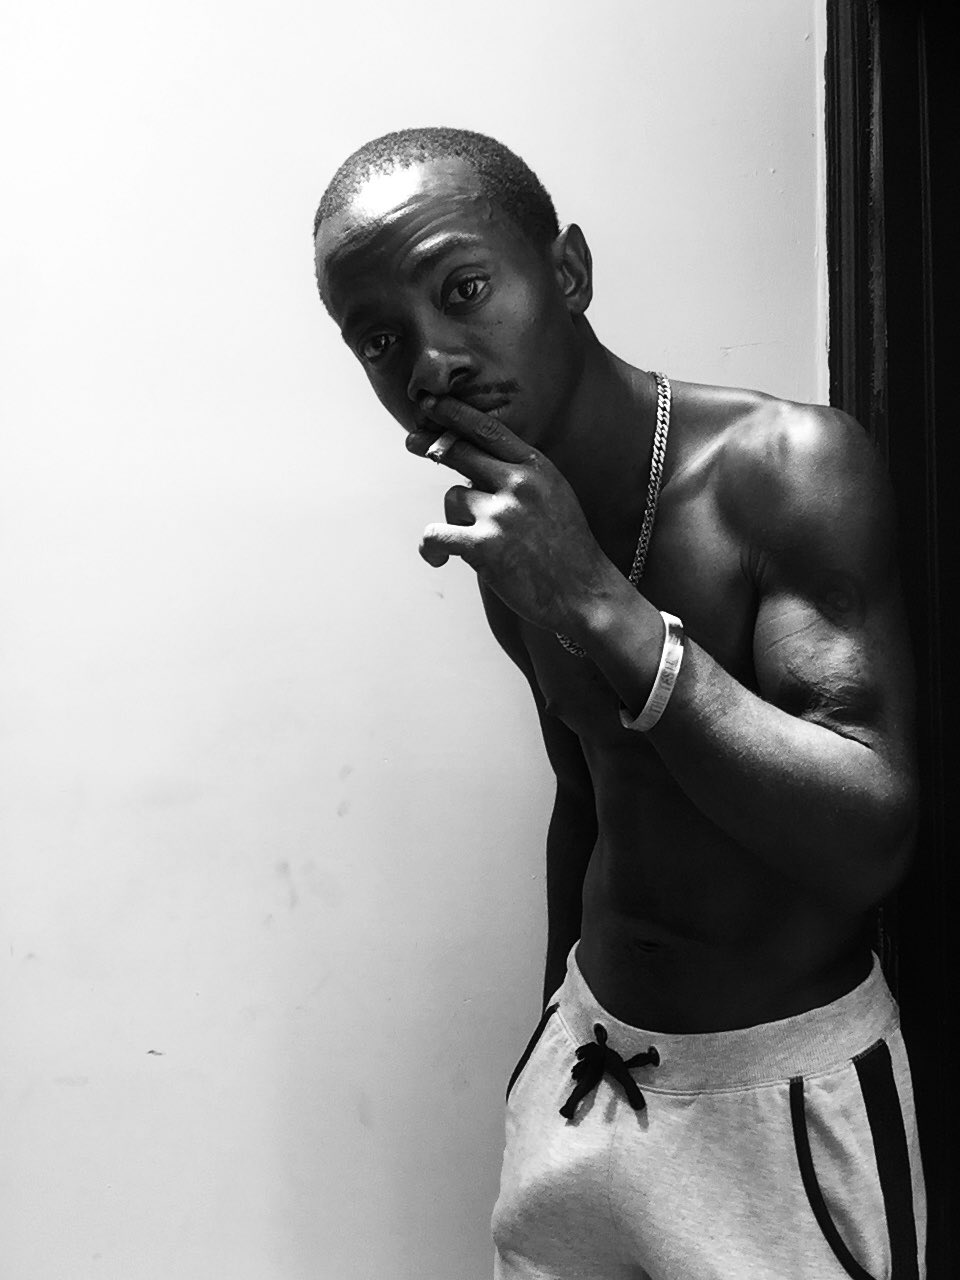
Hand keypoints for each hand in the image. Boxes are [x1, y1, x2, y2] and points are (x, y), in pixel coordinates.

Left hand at [406, 395, 613, 635]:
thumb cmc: (568, 552)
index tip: (432, 402)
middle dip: (431, 445)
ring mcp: (501, 514)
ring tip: (470, 544)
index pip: (489, 430)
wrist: (586, 594)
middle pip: (459, 451)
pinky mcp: (483, 547)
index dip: (456, 413)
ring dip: (453, 519)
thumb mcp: (555, 498)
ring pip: (452, 498)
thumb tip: (472, 466)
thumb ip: (520, 479)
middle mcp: (519, 484)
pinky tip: (436, 559)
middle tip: (411, 442)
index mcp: (538, 469)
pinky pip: (436, 534)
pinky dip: (430, 547)